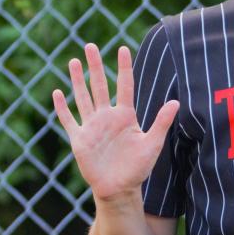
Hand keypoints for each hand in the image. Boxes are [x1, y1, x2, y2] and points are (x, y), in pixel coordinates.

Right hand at [52, 42, 179, 202]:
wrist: (120, 189)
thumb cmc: (138, 168)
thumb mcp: (152, 144)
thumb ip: (162, 122)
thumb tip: (176, 102)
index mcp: (126, 116)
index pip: (124, 85)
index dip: (123, 67)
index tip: (122, 48)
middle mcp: (107, 117)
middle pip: (99, 85)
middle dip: (94, 66)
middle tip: (90, 45)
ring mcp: (92, 127)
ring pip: (83, 97)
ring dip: (77, 80)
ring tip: (73, 61)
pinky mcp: (80, 139)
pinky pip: (69, 120)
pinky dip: (62, 108)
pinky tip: (58, 93)